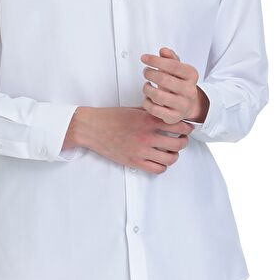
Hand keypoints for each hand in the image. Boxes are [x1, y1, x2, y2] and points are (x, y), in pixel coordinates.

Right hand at [68, 106, 192, 174]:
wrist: (93, 128)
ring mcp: (141, 151)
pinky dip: (163, 166)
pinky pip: (158, 169)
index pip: (178, 125)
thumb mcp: (134, 110)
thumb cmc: (111, 117)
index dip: (187, 127)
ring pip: (171, 158)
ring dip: (174, 155)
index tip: (187, 128)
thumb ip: (151, 113)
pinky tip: (160, 160)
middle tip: (182, 140)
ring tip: (171, 151)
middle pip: (179, 143)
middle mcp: (147, 136)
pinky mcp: (135, 162)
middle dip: (184, 141)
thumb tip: (165, 115)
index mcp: (148, 120)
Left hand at [140, 47, 207, 124]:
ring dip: (146, 88)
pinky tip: (148, 97)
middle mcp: (189, 90)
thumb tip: (164, 51)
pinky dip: (146, 102)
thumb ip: (170, 58)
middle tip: (146, 71)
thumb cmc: (180, 84)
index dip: (155, 60)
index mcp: (191, 75)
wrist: (189, 104)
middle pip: (164, 79)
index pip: (172, 65)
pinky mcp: (174, 117)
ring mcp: (182, 105)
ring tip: (146, 85)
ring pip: (157, 96)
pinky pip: (154, 110)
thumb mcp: (178, 68)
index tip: (144, 58)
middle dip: (149, 73)